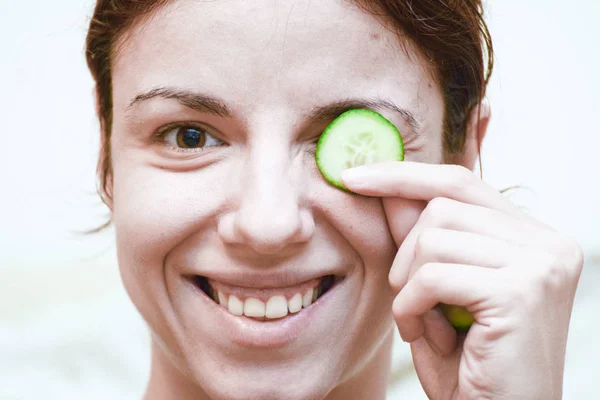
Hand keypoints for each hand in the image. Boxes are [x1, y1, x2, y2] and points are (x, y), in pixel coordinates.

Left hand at [341, 161, 583, 399]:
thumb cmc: (468, 363)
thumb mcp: (436, 290)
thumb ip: (419, 237)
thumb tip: (388, 188)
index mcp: (533, 237)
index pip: (460, 182)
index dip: (404, 175)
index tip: (354, 177)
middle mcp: (548, 243)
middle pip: (442, 205)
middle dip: (406, 252)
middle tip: (409, 298)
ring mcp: (541, 264)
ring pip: (434, 238)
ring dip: (408, 284)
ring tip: (420, 321)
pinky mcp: (522, 291)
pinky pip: (433, 276)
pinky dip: (411, 307)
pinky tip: (423, 335)